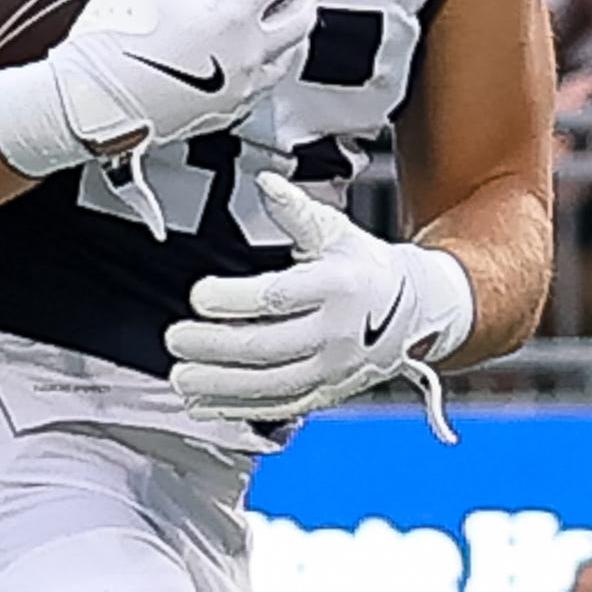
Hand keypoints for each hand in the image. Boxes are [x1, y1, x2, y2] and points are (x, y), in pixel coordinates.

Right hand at [0, 0, 321, 169]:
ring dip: (293, 36)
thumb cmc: (110, 48)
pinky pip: (260, 91)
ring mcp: (237, 91)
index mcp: (233, 16)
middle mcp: (245, 55)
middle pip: (301, 19)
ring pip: (289, 60)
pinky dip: (266, 69)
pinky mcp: (220, 116)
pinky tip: (248, 67)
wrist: (88, 107)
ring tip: (284, 23)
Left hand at [164, 172, 473, 425]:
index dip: (233, 299)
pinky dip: (238, 409)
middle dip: (214, 346)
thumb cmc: (366, 269)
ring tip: (182, 376)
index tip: (199, 296)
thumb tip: (268, 182)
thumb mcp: (336, 232)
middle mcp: (337, 333)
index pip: (277, 297)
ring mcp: (333, 370)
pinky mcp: (327, 394)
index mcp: (337, 287)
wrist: (415, 312)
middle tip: (176, 339)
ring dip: (219, 385)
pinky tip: (205, 403)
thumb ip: (296, 210)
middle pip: (266, 347)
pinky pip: (279, 407)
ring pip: (269, 385)